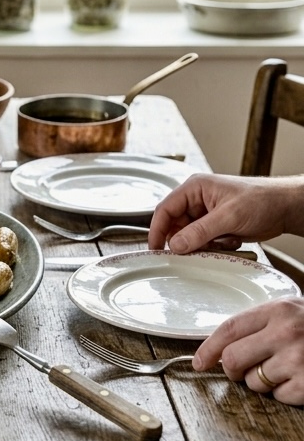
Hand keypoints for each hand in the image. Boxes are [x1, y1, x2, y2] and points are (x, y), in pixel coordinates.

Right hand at [148, 173, 303, 253]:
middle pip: (175, 225)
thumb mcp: (229, 216)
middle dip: (184, 241)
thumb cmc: (263, 199)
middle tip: (191, 252)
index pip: (165, 210)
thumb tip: (176, 244)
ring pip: (188, 236)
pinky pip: (202, 242)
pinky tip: (228, 242)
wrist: (286, 208)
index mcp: (195, 188)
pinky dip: (212, 247)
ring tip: (219, 243)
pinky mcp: (215, 226)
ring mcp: (205, 214)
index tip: (155, 248)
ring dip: (201, 245)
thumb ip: (200, 231)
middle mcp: (197, 200)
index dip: (157, 230)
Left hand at [193, 297, 303, 405]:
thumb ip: (258, 326)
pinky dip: (285, 393)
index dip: (208, 348)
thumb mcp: (292, 314)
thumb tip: (216, 351)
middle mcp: (287, 332)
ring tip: (285, 369)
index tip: (198, 362)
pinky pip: (279, 397)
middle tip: (245, 369)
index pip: (229, 329)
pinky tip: (299, 379)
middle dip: (233, 370)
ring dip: (263, 382)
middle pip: (233, 359)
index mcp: (279, 310)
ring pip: (253, 382)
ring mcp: (299, 358)